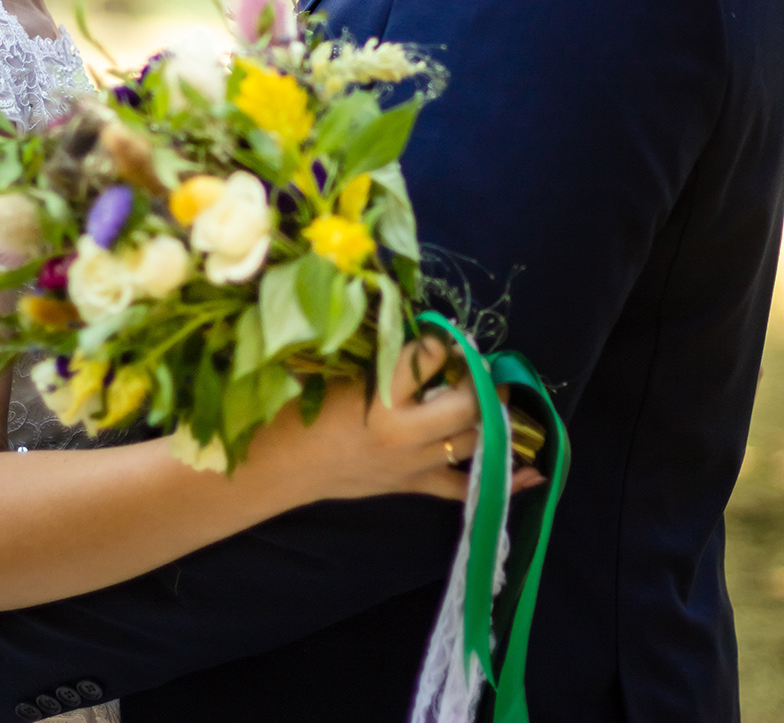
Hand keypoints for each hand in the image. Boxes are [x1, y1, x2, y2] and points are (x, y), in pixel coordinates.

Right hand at [279, 337, 545, 504]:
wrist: (283, 464)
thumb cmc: (302, 409)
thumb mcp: (338, 371)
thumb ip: (382, 354)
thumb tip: (425, 332)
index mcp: (380, 398)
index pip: (429, 357)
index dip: (444, 340)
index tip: (447, 333)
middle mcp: (404, 433)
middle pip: (466, 404)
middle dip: (484, 380)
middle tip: (488, 365)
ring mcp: (413, 464)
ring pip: (474, 442)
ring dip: (498, 418)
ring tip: (511, 399)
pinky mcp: (414, 485)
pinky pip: (466, 487)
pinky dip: (505, 481)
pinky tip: (536, 472)